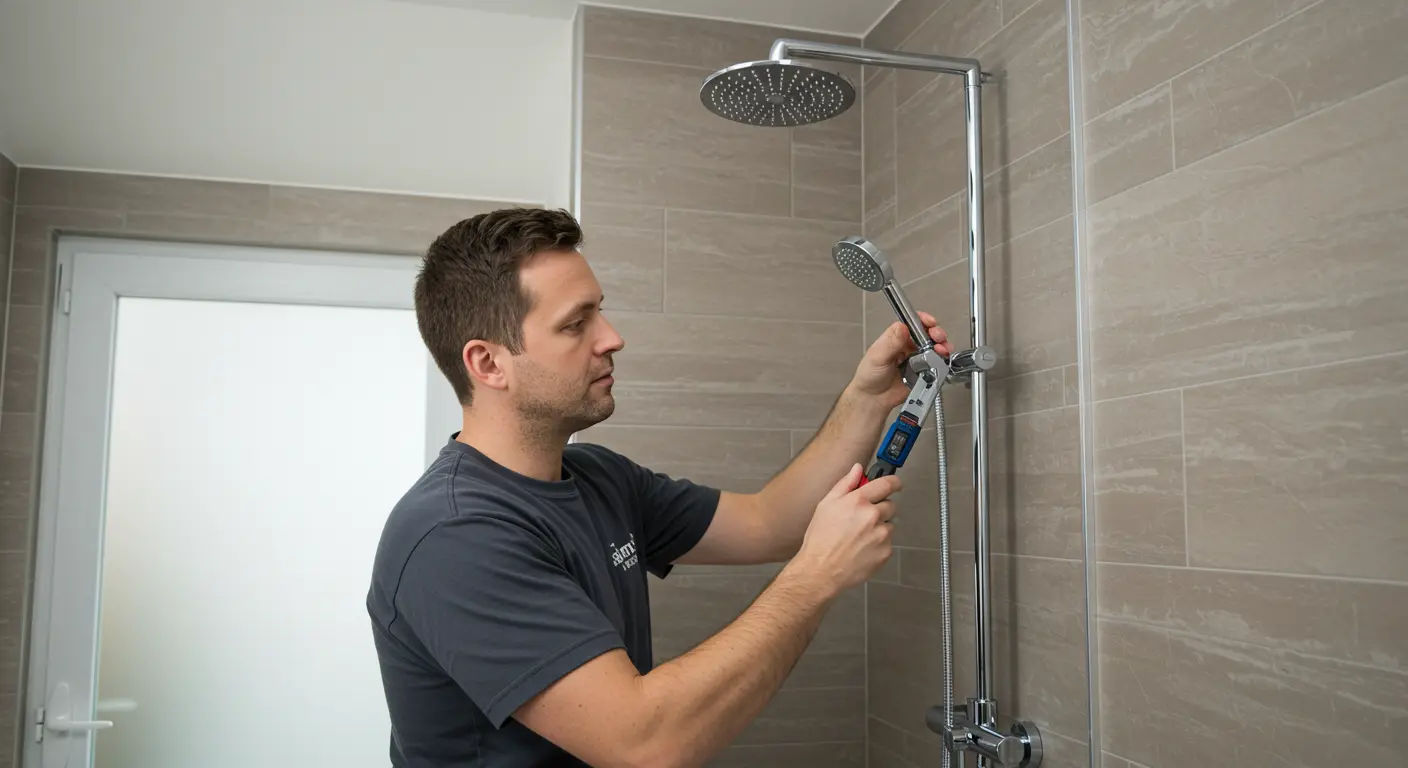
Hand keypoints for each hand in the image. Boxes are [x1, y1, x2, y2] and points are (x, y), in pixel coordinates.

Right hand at [789, 464, 900, 595]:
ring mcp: (881, 535)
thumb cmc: (820, 539)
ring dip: (879, 527)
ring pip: (889, 525)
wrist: (821, 570)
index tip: (895, 484)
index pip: (887, 484)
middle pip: (891, 505)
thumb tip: (857, 469)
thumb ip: (845, 484)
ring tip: (859, 537)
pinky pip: (887, 542)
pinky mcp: (885, 552)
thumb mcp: (826, 505)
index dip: (894, 482)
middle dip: (881, 508)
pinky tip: (862, 548)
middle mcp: (873, 516)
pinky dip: (878, 544)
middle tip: (863, 518)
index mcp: (859, 501)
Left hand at [850, 311, 951, 408]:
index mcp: (896, 338)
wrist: (873, 399)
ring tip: (941, 349)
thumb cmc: (869, 376)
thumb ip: (891, 342)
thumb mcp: (878, 356)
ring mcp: (916, 359)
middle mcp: (907, 347)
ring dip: (941, 346)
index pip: (912, 323)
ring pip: (933, 348)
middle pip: (927, 334)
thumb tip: (902, 327)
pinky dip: (941, 361)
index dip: (923, 320)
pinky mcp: (922, 372)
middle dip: (936, 333)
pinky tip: (941, 361)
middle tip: (938, 337)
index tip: (930, 322)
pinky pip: (935, 365)